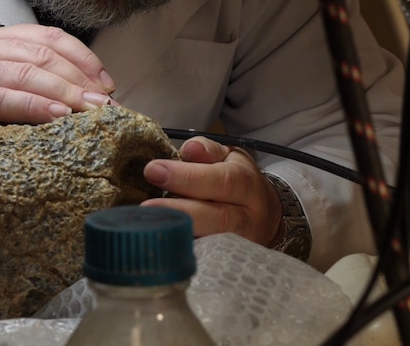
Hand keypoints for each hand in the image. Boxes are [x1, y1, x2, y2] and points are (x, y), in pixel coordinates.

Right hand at [0, 24, 116, 122]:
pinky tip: (58, 117)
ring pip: (26, 73)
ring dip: (65, 93)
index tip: (107, 83)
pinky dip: (34, 106)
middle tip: (106, 104)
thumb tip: (92, 95)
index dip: (83, 58)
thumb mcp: (1, 86)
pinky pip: (3, 98)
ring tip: (91, 111)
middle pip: (42, 55)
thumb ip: (36, 81)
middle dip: (80, 80)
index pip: (48, 37)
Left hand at [141, 136, 281, 246]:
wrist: (263, 215)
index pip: (222, 180)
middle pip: (218, 217)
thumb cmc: (236, 180)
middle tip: (146, 206)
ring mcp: (240, 244)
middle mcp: (247, 217)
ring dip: (179, 235)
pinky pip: (205, 260)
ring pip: (212, 243)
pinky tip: (160, 247)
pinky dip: (182, 253)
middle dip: (180, 211)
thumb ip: (207, 151)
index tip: (154, 170)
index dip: (188, 177)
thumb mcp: (228, 158)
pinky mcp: (227, 261)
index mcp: (247, 184)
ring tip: (149, 227)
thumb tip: (190, 149)